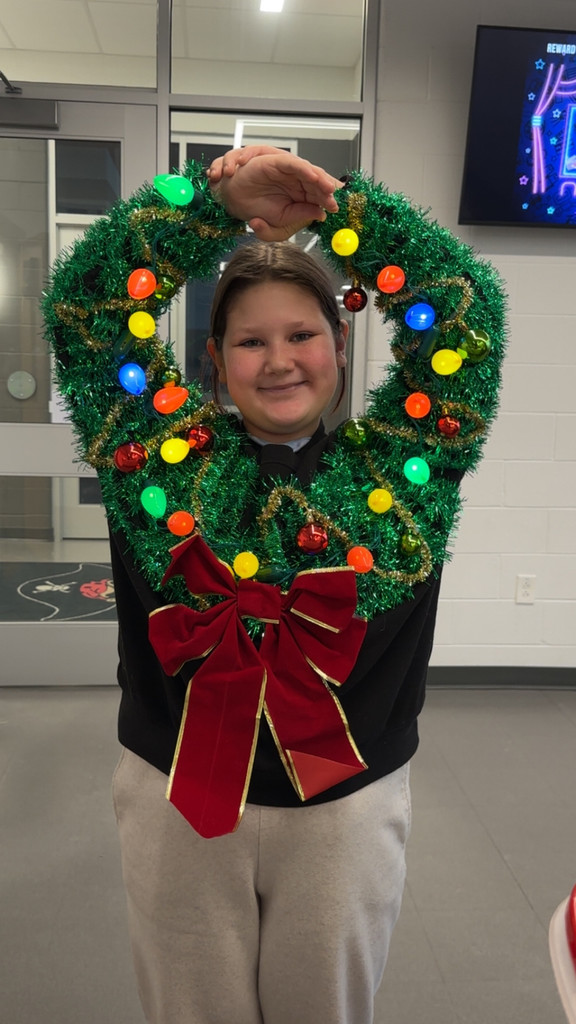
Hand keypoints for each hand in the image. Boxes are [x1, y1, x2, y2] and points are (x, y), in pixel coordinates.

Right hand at [207, 147, 339, 240]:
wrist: (234, 204)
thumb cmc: (257, 211)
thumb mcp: (282, 221)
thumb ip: (301, 216)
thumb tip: (320, 214)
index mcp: (300, 195)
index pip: (318, 196)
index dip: (327, 201)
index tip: (335, 209)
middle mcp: (296, 181)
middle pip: (317, 183)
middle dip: (327, 191)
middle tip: (335, 200)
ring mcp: (288, 172)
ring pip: (309, 172)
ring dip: (320, 180)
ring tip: (329, 189)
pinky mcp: (277, 163)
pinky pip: (294, 164)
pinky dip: (304, 169)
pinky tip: (313, 177)